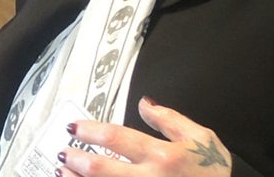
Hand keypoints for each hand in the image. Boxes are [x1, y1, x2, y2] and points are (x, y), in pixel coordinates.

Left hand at [56, 97, 231, 176]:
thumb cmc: (211, 172)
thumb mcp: (201, 138)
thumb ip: (170, 119)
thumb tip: (144, 103)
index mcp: (162, 155)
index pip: (116, 138)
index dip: (90, 131)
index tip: (74, 128)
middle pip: (100, 168)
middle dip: (76, 158)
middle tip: (64, 150)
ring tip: (62, 170)